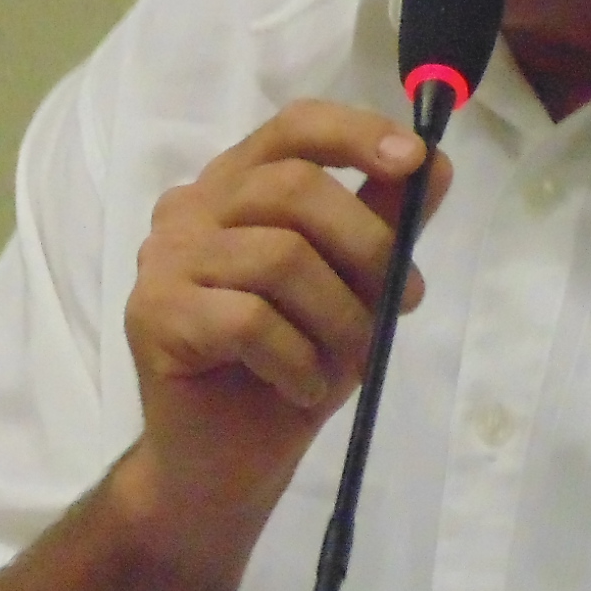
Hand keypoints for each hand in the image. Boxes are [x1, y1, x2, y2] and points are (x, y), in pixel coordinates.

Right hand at [119, 99, 451, 538]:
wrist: (225, 462)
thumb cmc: (288, 366)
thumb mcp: (351, 288)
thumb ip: (382, 222)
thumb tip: (436, 163)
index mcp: (237, 186)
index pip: (293, 127)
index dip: (356, 134)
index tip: (414, 160)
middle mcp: (191, 207)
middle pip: (292, 189)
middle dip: (366, 248)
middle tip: (399, 305)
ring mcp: (163, 258)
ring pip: (278, 257)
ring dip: (336, 319)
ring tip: (340, 365)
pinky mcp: (154, 313)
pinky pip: (250, 320)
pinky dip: (297, 361)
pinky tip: (301, 389)